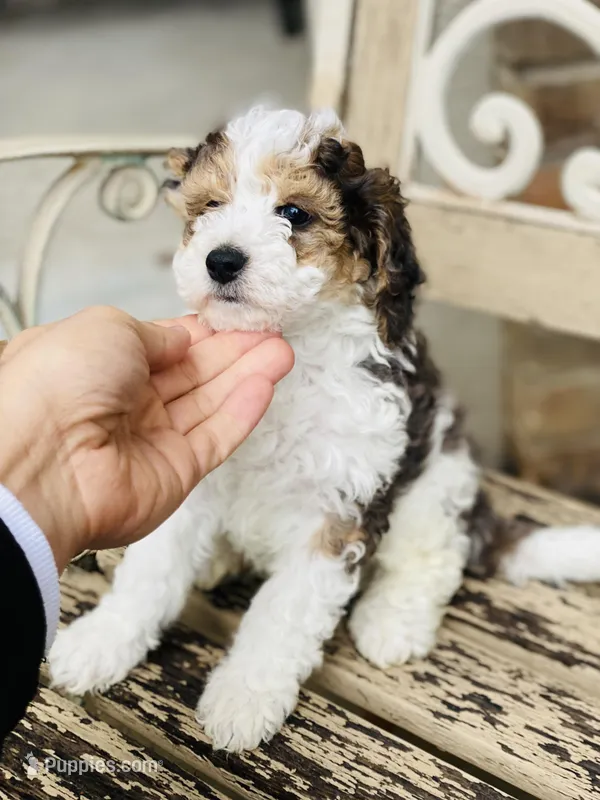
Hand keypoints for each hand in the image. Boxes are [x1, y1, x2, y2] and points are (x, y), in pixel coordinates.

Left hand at [0, 306, 292, 570]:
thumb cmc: (59, 380)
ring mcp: (152, 441)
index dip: (203, 333)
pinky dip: (241, 413)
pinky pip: (215, 439)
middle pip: (194, 375)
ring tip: (283, 352)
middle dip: (235, 352)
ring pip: (210, 404)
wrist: (42, 458)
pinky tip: (266, 385)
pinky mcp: (175, 474)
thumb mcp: (107, 326)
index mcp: (103, 365)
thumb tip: (182, 339)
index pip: (165, 348)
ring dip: (247, 376)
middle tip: (272, 332)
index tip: (237, 318)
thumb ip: (155, 333)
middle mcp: (127, 404)